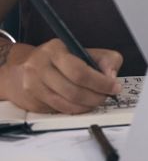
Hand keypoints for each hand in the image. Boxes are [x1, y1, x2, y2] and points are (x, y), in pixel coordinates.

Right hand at [1, 39, 122, 113]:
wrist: (19, 67)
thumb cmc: (58, 59)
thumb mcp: (82, 50)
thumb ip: (105, 59)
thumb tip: (111, 77)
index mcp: (55, 51)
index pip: (80, 71)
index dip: (100, 83)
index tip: (115, 87)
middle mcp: (39, 67)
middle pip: (73, 91)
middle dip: (95, 97)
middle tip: (107, 97)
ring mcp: (32, 86)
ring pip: (65, 104)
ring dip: (86, 106)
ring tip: (96, 102)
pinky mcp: (30, 101)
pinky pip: (57, 110)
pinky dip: (73, 110)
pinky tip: (81, 105)